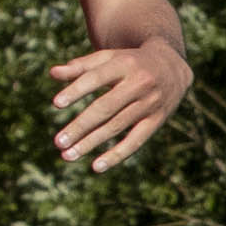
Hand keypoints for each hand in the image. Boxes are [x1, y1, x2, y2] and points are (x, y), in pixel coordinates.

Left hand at [48, 37, 190, 170]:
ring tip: (67, 155)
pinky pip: (137, 140)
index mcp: (125, 65)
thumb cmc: (130, 62)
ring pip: (117, 126)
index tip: (56, 104)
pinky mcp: (157, 120)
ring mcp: (150, 104)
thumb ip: (81, 66)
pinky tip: (97, 167)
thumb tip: (53, 73)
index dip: (77, 90)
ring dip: (91, 143)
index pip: (97, 78)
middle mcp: (140, 84)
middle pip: (106, 108)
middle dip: (81, 126)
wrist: (173, 66)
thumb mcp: (109, 58)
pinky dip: (117, 154)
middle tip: (58, 142)